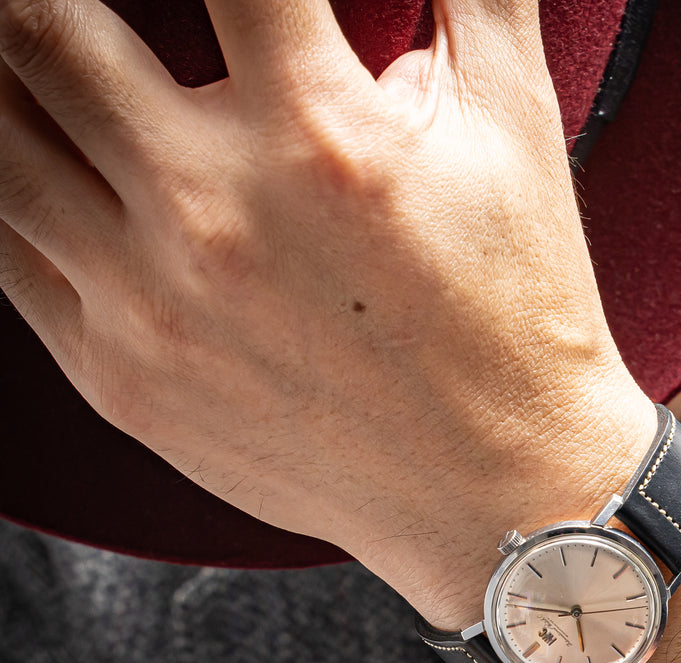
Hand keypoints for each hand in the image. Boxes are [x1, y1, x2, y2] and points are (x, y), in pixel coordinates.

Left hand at [0, 0, 654, 624]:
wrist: (498, 486)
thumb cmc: (516, 319)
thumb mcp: (517, 137)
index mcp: (321, 135)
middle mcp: (215, 213)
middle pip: (38, 24)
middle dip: (41, 0)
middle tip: (72, 14)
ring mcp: (150, 304)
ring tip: (31, 59)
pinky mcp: (122, 379)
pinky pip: (1, 255)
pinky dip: (5, 188)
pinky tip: (38, 162)